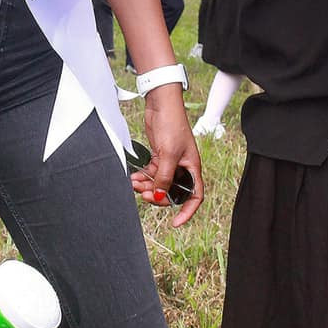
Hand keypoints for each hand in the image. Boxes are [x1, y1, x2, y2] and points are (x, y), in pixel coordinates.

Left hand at [131, 86, 202, 225]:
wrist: (161, 104)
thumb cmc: (171, 125)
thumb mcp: (168, 154)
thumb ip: (164, 177)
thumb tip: (160, 196)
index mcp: (192, 168)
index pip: (194, 196)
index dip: (187, 211)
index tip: (175, 223)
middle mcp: (182, 168)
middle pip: (172, 192)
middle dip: (158, 196)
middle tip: (143, 194)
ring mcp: (170, 162)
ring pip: (159, 184)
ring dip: (147, 187)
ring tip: (134, 183)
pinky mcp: (159, 157)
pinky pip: (151, 174)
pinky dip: (143, 178)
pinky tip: (133, 178)